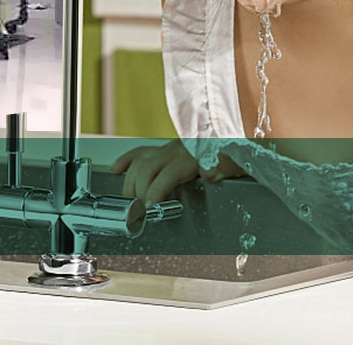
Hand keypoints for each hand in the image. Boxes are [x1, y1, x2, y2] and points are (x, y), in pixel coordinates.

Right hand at [107, 141, 239, 202]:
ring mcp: (168, 149)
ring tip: (130, 199)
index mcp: (193, 156)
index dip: (155, 189)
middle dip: (138, 190)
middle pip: (147, 167)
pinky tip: (116, 170)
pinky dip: (126, 160)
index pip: (167, 172)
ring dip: (130, 180)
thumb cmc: (233, 156)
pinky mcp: (163, 150)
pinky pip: (140, 152)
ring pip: (140, 160)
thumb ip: (225, 167)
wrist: (232, 142)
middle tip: (139, 208)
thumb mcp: (236, 163)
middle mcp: (177, 150)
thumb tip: (210, 172)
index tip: (149, 205)